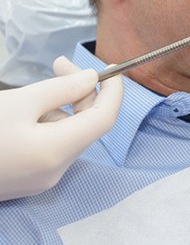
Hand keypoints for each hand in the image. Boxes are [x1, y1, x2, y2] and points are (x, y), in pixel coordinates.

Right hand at [0, 56, 123, 201]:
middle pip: (87, 126)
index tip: (111, 67)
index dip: (114, 91)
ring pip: (69, 134)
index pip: (105, 119)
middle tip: (60, 64)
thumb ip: (62, 89)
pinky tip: (27, 109)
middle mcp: (55, 171)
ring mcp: (42, 180)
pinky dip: (50, 123)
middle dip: (81, 92)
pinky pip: (52, 146)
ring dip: (63, 106)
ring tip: (38, 87)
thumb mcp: (19, 101)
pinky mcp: (28, 181)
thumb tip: (93, 79)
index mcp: (57, 152)